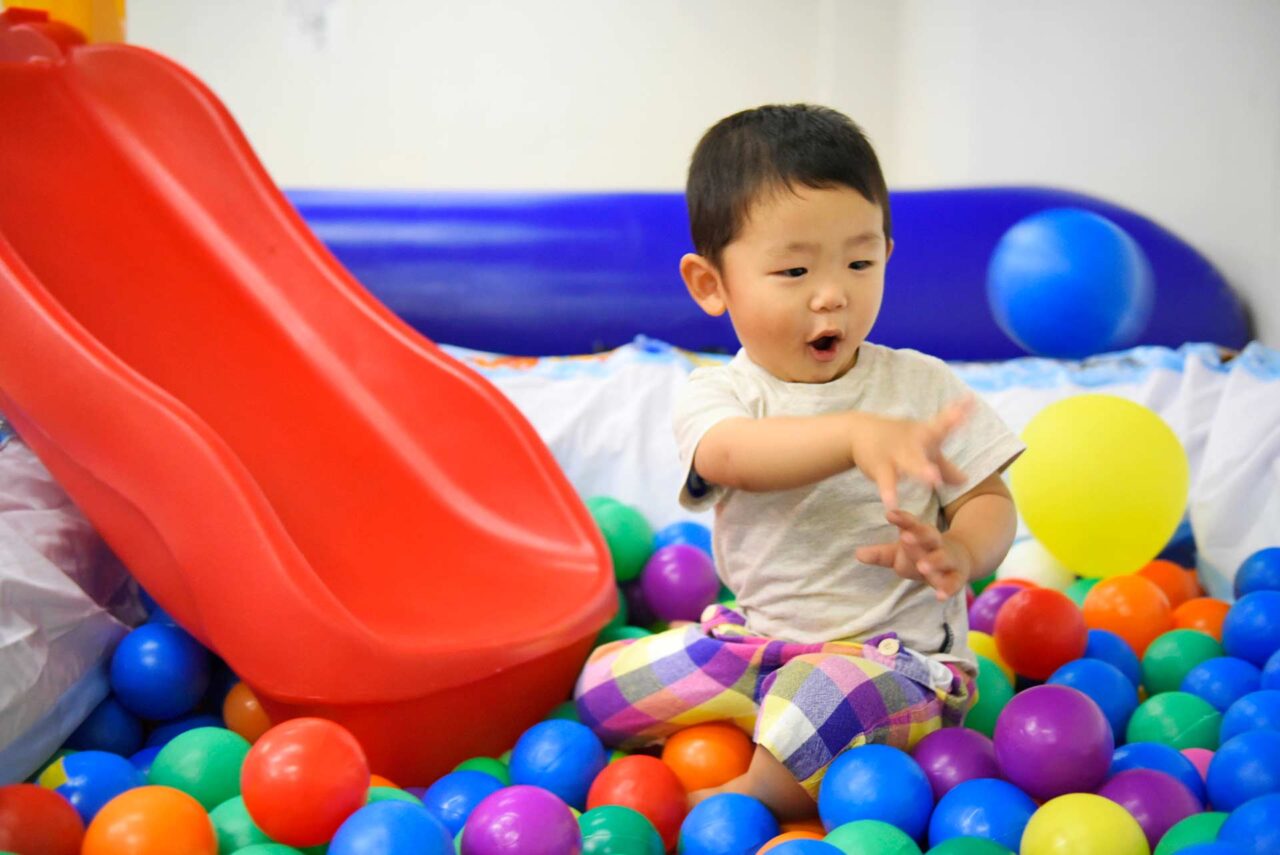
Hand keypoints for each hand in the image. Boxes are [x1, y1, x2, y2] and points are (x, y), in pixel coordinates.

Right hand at [849, 397, 971, 509]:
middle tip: (960, 419)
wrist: (858, 432)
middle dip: (947, 428)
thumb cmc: (898, 442)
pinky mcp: (880, 466)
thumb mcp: (923, 450)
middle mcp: (914, 440)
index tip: (972, 399)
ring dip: (922, 469)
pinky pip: (886, 481)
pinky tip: (891, 505)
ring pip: (911, 462)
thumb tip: (966, 480)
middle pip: (931, 437)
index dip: (958, 412)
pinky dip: (888, 493)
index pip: (945, 421)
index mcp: (927, 433)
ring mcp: (896, 452)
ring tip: (935, 480)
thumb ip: (945, 467)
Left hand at [855, 509, 973, 600]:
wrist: (959, 558)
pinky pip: (954, 582)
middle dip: (918, 536)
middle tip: (906, 537)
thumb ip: (880, 554)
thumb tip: (857, 554)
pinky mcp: (957, 576)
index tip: (889, 514)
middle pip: (929, 536)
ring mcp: (948, 559)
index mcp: (921, 534)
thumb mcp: (901, 552)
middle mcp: (936, 544)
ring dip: (933, 562)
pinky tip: (940, 596)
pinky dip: (948, 589)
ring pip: (942, 558)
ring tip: (922, 567)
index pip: (911, 524)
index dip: (901, 519)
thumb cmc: (922, 553)